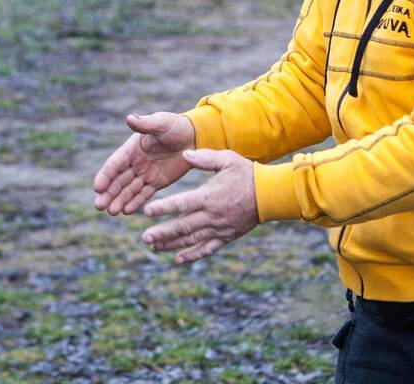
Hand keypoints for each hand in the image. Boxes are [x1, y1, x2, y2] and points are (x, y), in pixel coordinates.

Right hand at [93, 112, 194, 214]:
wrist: (194, 137)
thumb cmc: (175, 126)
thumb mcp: (161, 123)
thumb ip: (145, 123)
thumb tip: (129, 118)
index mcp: (132, 148)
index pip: (115, 164)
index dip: (105, 176)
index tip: (97, 188)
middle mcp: (135, 162)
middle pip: (118, 180)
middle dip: (108, 193)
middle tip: (99, 206)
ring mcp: (145, 173)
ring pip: (129, 189)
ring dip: (119, 200)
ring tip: (111, 212)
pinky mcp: (157, 182)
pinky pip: (144, 194)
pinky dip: (135, 202)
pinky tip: (126, 211)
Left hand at [141, 149, 258, 263]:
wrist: (269, 195)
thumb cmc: (246, 174)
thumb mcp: (227, 159)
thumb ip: (204, 158)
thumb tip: (185, 154)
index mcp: (209, 196)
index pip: (181, 204)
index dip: (163, 208)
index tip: (146, 211)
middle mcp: (212, 215)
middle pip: (183, 226)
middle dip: (162, 233)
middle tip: (145, 238)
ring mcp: (219, 228)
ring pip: (191, 240)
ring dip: (172, 245)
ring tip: (154, 247)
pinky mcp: (226, 236)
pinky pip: (207, 249)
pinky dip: (192, 255)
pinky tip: (178, 259)